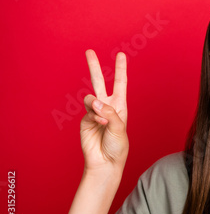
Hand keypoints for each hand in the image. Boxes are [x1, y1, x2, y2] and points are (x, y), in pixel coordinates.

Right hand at [80, 50, 128, 172]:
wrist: (105, 162)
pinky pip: (87, 110)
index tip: (120, 55)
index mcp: (120, 106)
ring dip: (96, 105)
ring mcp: (94, 113)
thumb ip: (108, 112)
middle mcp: (107, 107)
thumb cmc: (117, 147)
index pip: (120, 83)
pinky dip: (94, 116)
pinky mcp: (84, 120)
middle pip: (99, 82)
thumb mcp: (119, 128)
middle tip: (89, 51)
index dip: (120, 69)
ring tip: (102, 118)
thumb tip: (94, 101)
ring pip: (91, 97)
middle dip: (94, 67)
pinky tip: (100, 124)